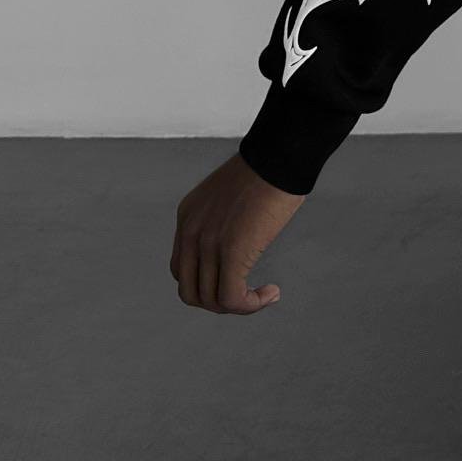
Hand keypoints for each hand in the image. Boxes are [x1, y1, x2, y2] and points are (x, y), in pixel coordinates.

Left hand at [172, 152, 305, 314]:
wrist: (280, 154)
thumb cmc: (268, 168)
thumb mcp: (232, 194)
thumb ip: (227, 216)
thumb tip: (244, 233)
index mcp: (188, 217)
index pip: (181, 269)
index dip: (207, 283)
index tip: (237, 278)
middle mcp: (191, 232)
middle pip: (189, 292)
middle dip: (218, 301)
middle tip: (248, 295)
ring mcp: (209, 243)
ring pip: (211, 300)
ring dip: (238, 306)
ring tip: (263, 295)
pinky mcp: (232, 251)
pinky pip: (232, 298)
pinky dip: (251, 305)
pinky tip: (272, 292)